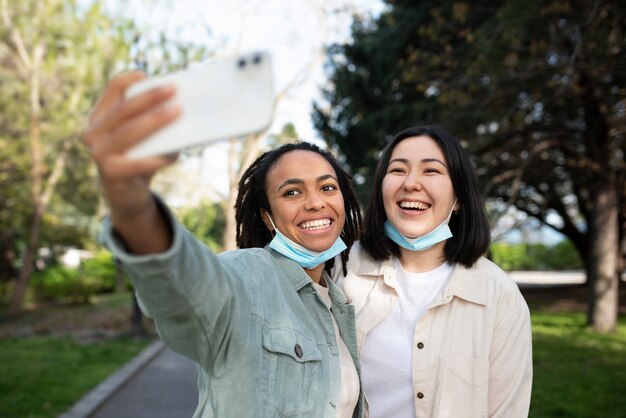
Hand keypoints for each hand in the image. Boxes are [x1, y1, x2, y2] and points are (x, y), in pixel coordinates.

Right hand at [83, 71, 180, 220]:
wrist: (126, 194)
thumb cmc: (138, 157)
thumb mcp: (140, 136)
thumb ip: (149, 119)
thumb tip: (178, 105)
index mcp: (100, 116)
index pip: (114, 87)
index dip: (133, 78)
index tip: (152, 75)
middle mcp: (94, 131)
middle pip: (125, 107)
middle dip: (151, 96)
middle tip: (174, 89)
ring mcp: (99, 152)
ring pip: (130, 131)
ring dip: (156, 120)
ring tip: (178, 112)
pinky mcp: (110, 172)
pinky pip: (139, 162)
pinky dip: (159, 157)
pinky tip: (176, 155)